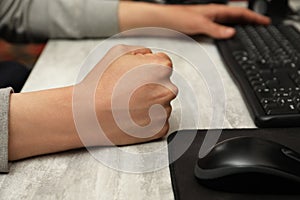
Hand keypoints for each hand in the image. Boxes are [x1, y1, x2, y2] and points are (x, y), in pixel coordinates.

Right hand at [8, 45, 176, 159]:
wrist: (88, 114)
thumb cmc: (101, 84)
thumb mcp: (119, 52)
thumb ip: (142, 50)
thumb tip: (151, 56)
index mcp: (162, 67)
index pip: (164, 63)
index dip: (148, 67)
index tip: (136, 74)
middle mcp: (168, 89)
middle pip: (164, 84)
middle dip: (151, 85)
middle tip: (129, 90)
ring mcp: (164, 111)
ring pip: (162, 103)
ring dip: (150, 103)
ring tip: (128, 104)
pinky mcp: (159, 129)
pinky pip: (159, 121)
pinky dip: (149, 120)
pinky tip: (132, 116)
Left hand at [119, 2, 269, 38]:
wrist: (165, 19)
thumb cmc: (178, 17)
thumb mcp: (199, 24)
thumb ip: (216, 29)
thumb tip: (230, 33)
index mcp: (216, 10)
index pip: (240, 12)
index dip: (254, 17)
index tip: (264, 21)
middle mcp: (213, 13)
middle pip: (237, 16)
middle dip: (251, 20)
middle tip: (261, 25)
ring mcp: (209, 19)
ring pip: (230, 20)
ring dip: (241, 24)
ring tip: (251, 28)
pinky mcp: (203, 25)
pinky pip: (221, 26)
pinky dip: (230, 29)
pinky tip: (229, 33)